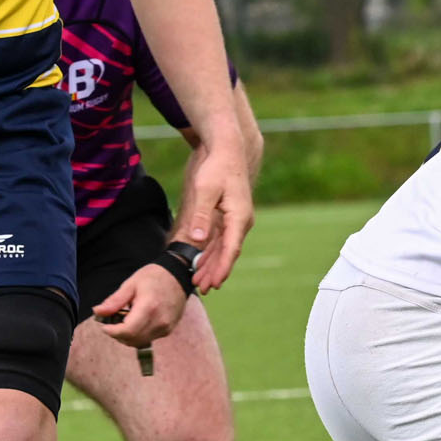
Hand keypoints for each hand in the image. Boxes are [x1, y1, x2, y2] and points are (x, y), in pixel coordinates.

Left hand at [92, 263, 189, 346]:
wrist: (179, 277)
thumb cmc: (154, 277)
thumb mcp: (131, 284)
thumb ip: (115, 300)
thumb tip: (98, 312)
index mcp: (149, 307)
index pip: (127, 331)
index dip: (112, 332)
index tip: (104, 325)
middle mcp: (160, 321)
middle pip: (133, 340)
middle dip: (118, 335)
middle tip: (112, 322)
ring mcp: (166, 327)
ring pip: (140, 342)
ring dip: (127, 336)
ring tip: (124, 321)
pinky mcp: (168, 330)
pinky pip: (148, 339)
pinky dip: (138, 335)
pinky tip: (136, 322)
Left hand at [176, 137, 254, 290]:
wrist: (228, 152)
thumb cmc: (217, 168)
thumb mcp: (205, 190)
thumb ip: (202, 216)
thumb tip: (199, 240)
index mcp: (239, 217)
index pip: (231, 248)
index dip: (222, 267)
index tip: (214, 282)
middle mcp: (241, 222)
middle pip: (228, 252)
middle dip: (216, 271)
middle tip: (203, 289)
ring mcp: (237, 221)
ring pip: (225, 248)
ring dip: (214, 265)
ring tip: (202, 282)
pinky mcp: (230, 218)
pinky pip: (222, 240)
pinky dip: (213, 253)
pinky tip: (204, 263)